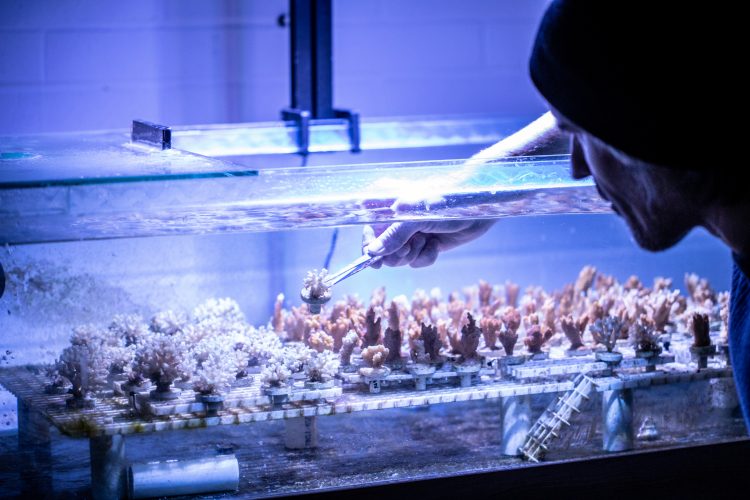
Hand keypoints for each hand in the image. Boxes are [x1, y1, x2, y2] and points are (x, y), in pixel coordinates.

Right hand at [362, 220, 494, 267]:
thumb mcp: (416, 217)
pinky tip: (436, 245)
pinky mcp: (426, 244)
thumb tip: (372, 252)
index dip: (369, 247)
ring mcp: (411, 234)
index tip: (375, 261)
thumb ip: (393, 235)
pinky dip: (426, 257)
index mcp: (389, 208)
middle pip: (383, 250)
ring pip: (400, 259)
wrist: (480, 207)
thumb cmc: (447, 202)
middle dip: (397, 253)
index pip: (368, 230)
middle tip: (411, 246)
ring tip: (427, 240)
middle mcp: (397, 222)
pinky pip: (416, 262)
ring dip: (414, 254)